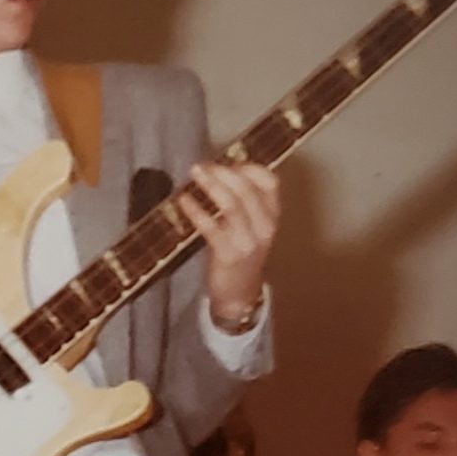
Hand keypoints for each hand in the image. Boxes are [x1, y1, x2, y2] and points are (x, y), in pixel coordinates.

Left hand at [178, 158, 280, 326]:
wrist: (239, 293)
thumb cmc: (239, 254)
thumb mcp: (250, 227)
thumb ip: (243, 203)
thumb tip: (219, 173)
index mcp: (272, 215)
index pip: (270, 182)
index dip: (248, 168)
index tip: (227, 162)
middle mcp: (265, 226)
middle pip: (247, 190)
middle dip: (222, 173)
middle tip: (201, 165)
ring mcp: (248, 241)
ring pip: (232, 205)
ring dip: (211, 186)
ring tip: (194, 174)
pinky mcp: (229, 255)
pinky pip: (212, 227)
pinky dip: (196, 211)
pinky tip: (184, 200)